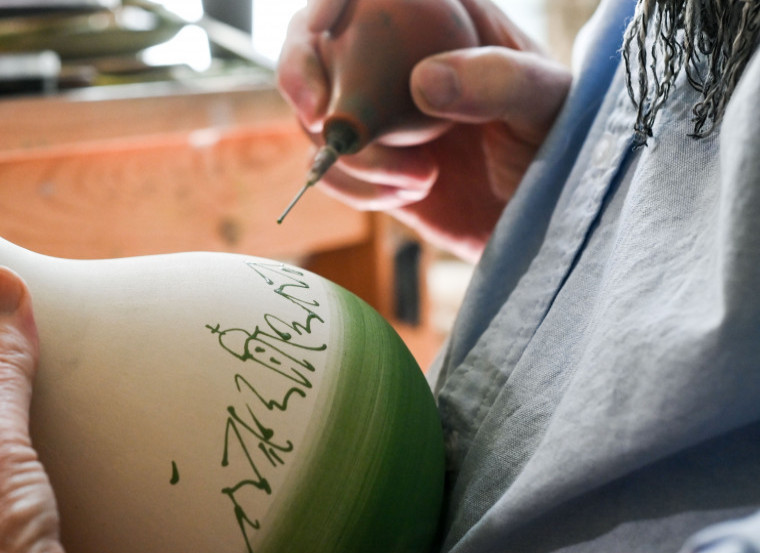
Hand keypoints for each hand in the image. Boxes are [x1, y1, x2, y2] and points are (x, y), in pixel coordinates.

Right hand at [277, 0, 571, 260]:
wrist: (545, 222)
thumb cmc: (560, 149)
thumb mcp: (549, 105)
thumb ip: (501, 82)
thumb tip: (424, 80)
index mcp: (437, 16)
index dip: (324, 7)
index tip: (322, 36)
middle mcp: (396, 58)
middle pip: (314, 44)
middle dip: (302, 76)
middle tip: (323, 116)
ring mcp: (376, 113)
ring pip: (315, 115)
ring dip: (351, 154)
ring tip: (420, 177)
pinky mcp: (368, 166)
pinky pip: (331, 171)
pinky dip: (356, 187)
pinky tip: (409, 191)